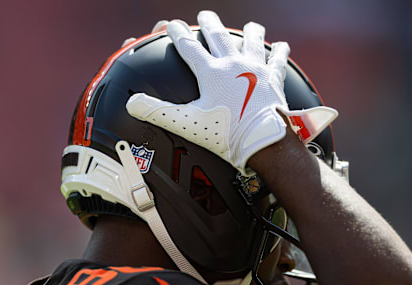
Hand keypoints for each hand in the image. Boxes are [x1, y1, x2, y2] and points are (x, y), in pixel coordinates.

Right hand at [126, 11, 334, 174]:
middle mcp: (233, 64)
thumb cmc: (225, 134)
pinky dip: (278, 51)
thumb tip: (132, 103)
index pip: (189, 46)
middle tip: (205, 16)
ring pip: (252, 41)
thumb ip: (157, 111)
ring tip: (249, 26)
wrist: (262, 140)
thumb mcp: (186, 123)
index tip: (172, 25)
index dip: (178, 33)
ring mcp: (256, 70)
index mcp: (210, 73)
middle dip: (210, 24)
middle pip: (219, 36)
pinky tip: (280, 45)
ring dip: (250, 31)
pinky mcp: (274, 80)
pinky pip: (277, 60)